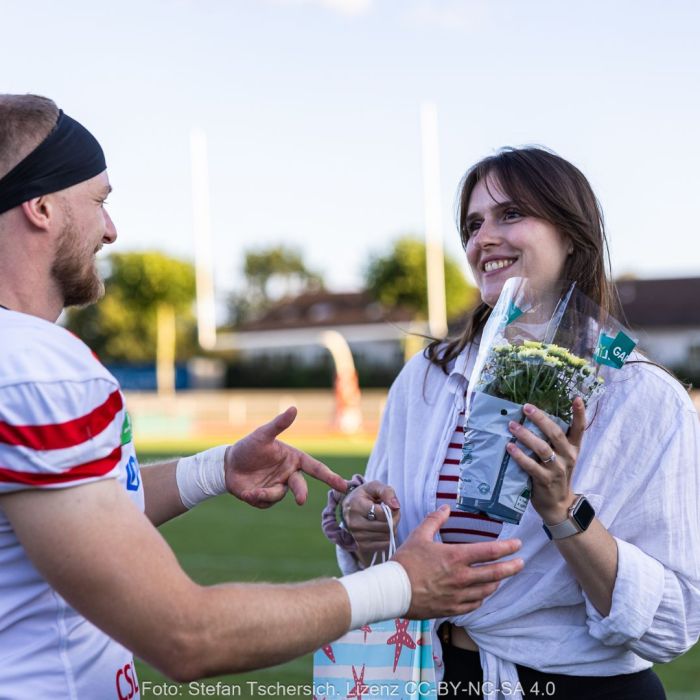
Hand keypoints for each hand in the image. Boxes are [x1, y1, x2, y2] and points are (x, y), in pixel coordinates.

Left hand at [224, 406, 346, 507]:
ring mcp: (278, 486)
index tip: (343, 485)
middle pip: (301, 486)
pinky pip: (267, 503)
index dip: (330, 477)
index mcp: (293, 459)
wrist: (227, 465)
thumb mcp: (262, 435)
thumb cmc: (248, 447)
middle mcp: (288, 474)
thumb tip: (294, 408)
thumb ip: (279, 424)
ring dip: (266, 494)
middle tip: (301, 501)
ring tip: (251, 491)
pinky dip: (258, 499)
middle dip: (301, 493)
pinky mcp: (266, 498)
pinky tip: (247, 492)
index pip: (316, 468)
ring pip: (280, 495)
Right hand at [341, 481, 400, 564]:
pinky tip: (382, 529)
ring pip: (387, 535)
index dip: (392, 509)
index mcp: (355, 505)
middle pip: (387, 526)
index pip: (383, 513)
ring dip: (392, 528)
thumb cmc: (365, 496)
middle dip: (394, 519)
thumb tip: (396, 506)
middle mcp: (353, 523)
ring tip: (385, 520)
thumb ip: (386, 492)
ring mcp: (356, 537)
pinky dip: (387, 537)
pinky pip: (385, 545)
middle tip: (391, 513)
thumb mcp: (374, 487)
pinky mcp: (361, 546)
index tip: (390, 505)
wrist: (350, 509)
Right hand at [394, 506, 523, 617]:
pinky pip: (474, 604)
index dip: (507, 547)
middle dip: (511, 568)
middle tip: (521, 563)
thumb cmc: (405, 562)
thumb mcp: (419, 536)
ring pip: (487, 590)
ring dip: (497, 582)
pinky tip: (482, 593)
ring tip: (501, 577)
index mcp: (455, 557)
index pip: (489, 552)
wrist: (393, 590)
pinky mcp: (452, 608)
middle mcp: (461, 577)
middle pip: (495, 573)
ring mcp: (458, 595)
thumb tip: (446, 508)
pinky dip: (481, 597)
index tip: (517, 545)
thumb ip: (434, 520)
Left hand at [506, 396, 586, 523]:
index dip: (580, 414)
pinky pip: (531, 466)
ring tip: (512, 426)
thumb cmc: (555, 474)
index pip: (580, 429)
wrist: (558, 504)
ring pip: (542, 449)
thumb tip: (530, 417)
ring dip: (526, 436)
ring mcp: (557, 469)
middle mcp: (568, 456)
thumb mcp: (560, 456)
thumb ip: (551, 440)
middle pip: (556, 434)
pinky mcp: (545, 480)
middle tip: (526, 407)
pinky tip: (510, 447)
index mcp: (573, 448)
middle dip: (541, 419)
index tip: (577, 398)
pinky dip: (519, 456)